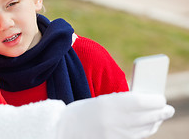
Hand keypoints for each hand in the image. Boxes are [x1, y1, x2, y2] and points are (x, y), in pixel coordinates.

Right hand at [56, 92, 174, 138]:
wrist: (64, 130)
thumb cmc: (81, 111)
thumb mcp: (100, 101)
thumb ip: (120, 101)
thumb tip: (143, 101)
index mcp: (108, 104)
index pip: (141, 102)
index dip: (154, 100)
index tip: (160, 97)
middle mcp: (115, 121)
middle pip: (146, 116)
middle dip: (160, 112)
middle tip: (168, 108)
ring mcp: (116, 135)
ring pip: (144, 129)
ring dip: (155, 122)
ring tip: (160, 117)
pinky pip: (137, 137)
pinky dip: (146, 131)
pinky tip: (149, 126)